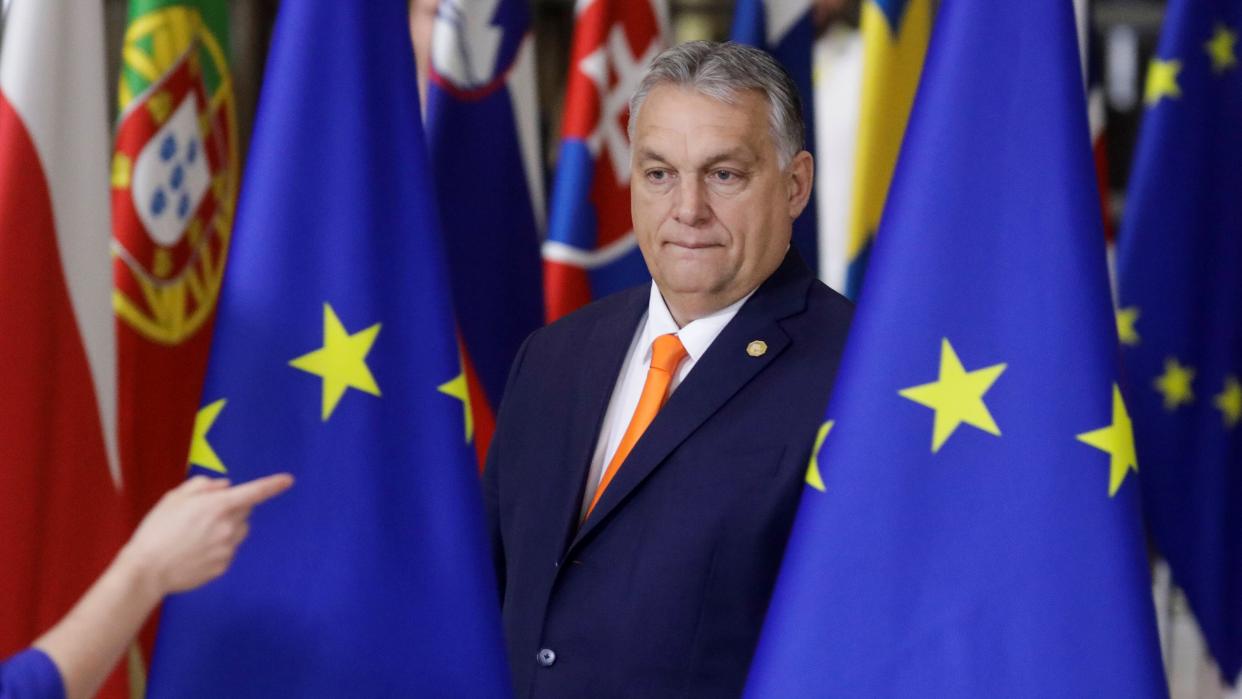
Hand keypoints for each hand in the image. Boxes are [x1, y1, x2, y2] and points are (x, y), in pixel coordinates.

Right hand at [117, 473, 293, 595]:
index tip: (288, 480)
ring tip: (196, 536)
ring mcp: (228, 549)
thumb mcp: (174, 498)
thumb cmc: (157, 529)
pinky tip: (194, 552)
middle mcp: (229, 527)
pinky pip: (228, 551)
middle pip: (244, 512)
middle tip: (204, 515)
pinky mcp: (223, 566)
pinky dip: (217, 548)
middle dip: (232, 509)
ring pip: (238, 532)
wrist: (147, 569)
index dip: (273, 485)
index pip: (254, 492)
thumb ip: (203, 486)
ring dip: (227, 529)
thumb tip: (226, 486)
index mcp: (218, 506)